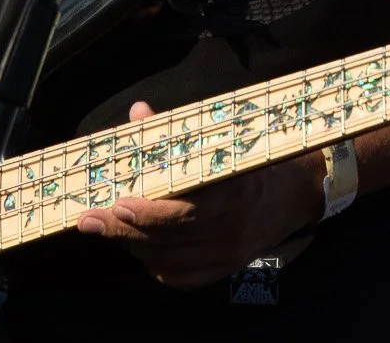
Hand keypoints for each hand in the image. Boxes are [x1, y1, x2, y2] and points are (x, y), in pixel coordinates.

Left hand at [76, 100, 323, 288]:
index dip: (150, 212)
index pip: (187, 211)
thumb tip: (138, 113)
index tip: (119, 201)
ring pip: (168, 260)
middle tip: (90, 219)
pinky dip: (153, 262)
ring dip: (133, 244)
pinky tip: (138, 245)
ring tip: (108, 226)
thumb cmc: (256, 158)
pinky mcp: (224, 270)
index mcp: (236, 192)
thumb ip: (177, 131)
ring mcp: (228, 255)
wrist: (298, 193)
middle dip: (123, 228)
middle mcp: (232, 230)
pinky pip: (179, 276)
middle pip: (168, 238)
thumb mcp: (225, 138)